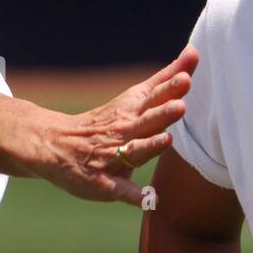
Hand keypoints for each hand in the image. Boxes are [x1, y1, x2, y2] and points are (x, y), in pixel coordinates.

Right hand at [31, 45, 199, 205]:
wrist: (57, 144)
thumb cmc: (108, 121)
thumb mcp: (134, 97)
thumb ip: (166, 78)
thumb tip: (195, 52)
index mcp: (133, 110)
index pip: (154, 96)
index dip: (170, 88)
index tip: (186, 78)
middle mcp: (125, 131)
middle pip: (146, 121)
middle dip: (162, 113)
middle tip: (180, 105)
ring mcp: (114, 157)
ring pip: (135, 152)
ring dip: (150, 147)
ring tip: (166, 140)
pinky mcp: (106, 183)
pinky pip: (122, 190)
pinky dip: (135, 196)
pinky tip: (150, 200)